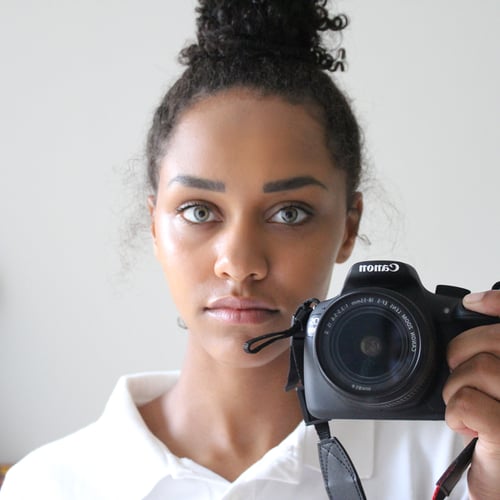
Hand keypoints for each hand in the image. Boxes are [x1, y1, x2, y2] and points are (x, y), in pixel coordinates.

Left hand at [443, 290, 499, 499]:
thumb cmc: (499, 440)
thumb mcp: (495, 393)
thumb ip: (490, 362)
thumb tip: (469, 318)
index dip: (499, 303)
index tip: (472, 302)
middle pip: (496, 341)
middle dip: (461, 350)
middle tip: (456, 369)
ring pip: (478, 369)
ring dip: (456, 388)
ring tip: (464, 407)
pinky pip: (466, 402)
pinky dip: (454, 413)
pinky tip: (466, 427)